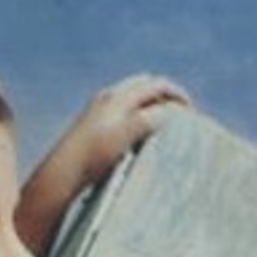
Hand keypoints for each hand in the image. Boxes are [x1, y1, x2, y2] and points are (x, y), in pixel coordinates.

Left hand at [63, 74, 190, 187]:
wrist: (64, 172)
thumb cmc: (95, 153)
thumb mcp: (128, 133)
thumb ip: (151, 117)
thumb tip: (171, 111)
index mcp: (119, 96)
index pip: (157, 84)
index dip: (178, 94)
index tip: (192, 112)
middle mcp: (109, 97)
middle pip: (146, 86)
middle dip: (166, 96)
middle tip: (181, 116)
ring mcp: (100, 109)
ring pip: (135, 98)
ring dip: (154, 106)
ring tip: (166, 128)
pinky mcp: (95, 124)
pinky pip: (125, 110)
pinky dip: (141, 116)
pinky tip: (142, 137)